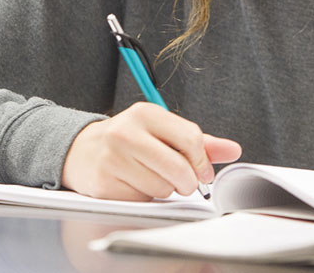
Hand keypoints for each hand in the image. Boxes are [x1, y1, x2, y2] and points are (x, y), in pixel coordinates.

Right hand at [61, 102, 241, 200]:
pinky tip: (132, 184)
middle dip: (187, 181)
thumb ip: (198, 141)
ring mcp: (113, 158)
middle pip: (179, 168)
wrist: (80, 151)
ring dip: (163, 190)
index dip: (202, 161)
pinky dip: (144, 198)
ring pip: (162, 188)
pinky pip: (142, 200)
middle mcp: (127, 132)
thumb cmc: (128, 141)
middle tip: (182, 181)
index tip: (202, 172)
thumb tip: (233, 149)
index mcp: (145, 113)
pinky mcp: (104, 183)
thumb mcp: (161, 132)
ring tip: (149, 177)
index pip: (190, 138)